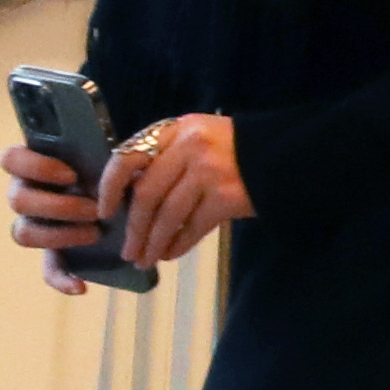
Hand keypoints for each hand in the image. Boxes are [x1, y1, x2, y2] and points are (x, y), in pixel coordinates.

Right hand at [1, 138, 109, 289]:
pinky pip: (47, 269)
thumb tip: (114, 164)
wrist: (122, 186)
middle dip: (58, 206)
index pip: (10, 159)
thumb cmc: (107, 161)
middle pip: (18, 200)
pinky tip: (81, 287)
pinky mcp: (51, 251)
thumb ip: (101, 154)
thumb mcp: (103, 151)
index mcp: (28, 164)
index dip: (36, 167)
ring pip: (23, 233)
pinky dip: (61, 280)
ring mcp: (33, 224)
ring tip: (94, 234)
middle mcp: (23, 193)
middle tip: (94, 209)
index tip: (70, 175)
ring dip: (59, 235)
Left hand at [102, 111, 253, 266]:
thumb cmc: (235, 150)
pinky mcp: (226, 195)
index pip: (128, 157)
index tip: (104, 211)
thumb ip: (166, 159)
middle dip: (134, 228)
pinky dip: (179, 244)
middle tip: (128, 251)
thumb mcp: (197, 140)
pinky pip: (193, 226)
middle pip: (147, 194)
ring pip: (168, 215)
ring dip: (153, 242)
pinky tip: (170, 254)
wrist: (285, 154)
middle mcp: (189, 146)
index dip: (110, 187)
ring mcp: (208, 171)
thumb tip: (130, 198)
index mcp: (176, 129)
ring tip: (145, 260)